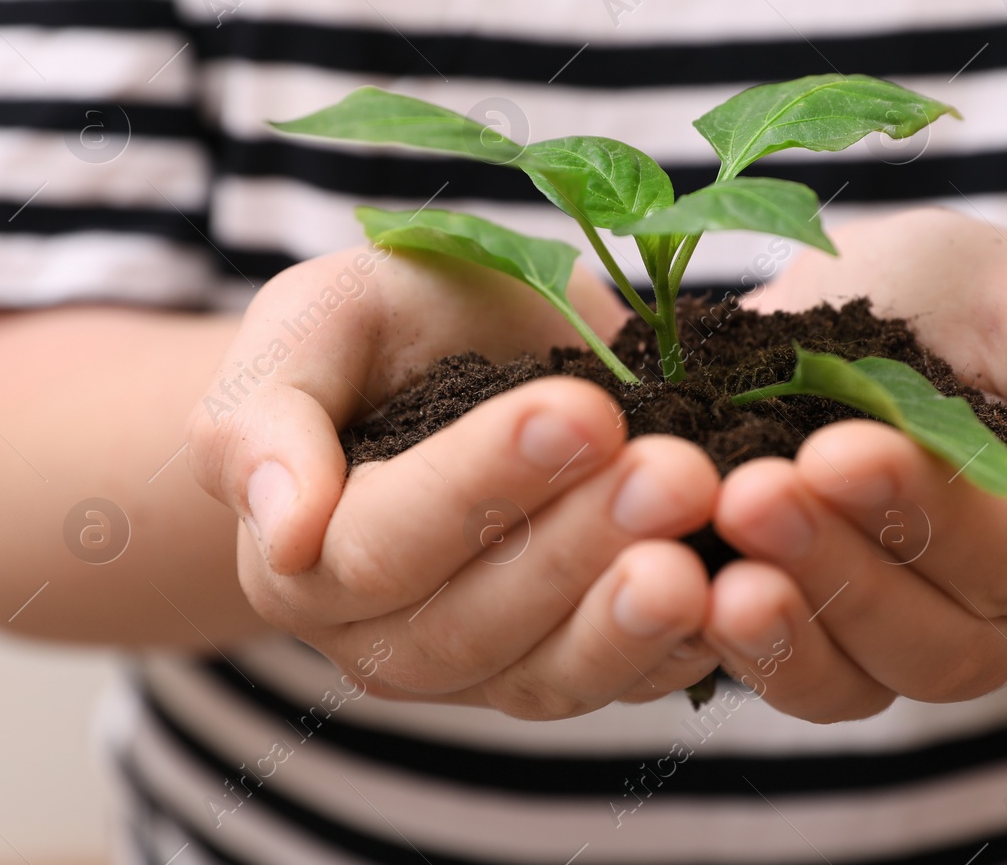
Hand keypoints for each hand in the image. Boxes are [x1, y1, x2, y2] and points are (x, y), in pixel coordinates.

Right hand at [187, 244, 721, 716]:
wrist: (469, 344)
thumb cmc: (384, 323)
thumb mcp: (314, 322)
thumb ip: (267, 415)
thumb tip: (279, 528)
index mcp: (303, 557)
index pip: (382, 545)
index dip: (481, 484)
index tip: (579, 413)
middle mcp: (383, 635)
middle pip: (471, 622)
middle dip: (577, 548)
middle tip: (675, 472)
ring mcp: (482, 664)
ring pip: (545, 675)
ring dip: (629, 620)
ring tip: (702, 558)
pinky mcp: (569, 666)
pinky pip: (620, 685)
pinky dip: (682, 651)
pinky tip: (739, 598)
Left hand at [701, 208, 1006, 721]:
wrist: (897, 314)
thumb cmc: (984, 302)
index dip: (927, 511)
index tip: (839, 449)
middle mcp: (991, 619)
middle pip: (932, 638)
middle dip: (839, 568)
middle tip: (753, 495)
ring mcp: (898, 644)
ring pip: (856, 682)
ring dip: (784, 629)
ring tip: (716, 569)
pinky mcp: (814, 640)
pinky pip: (786, 681)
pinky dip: (735, 651)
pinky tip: (682, 593)